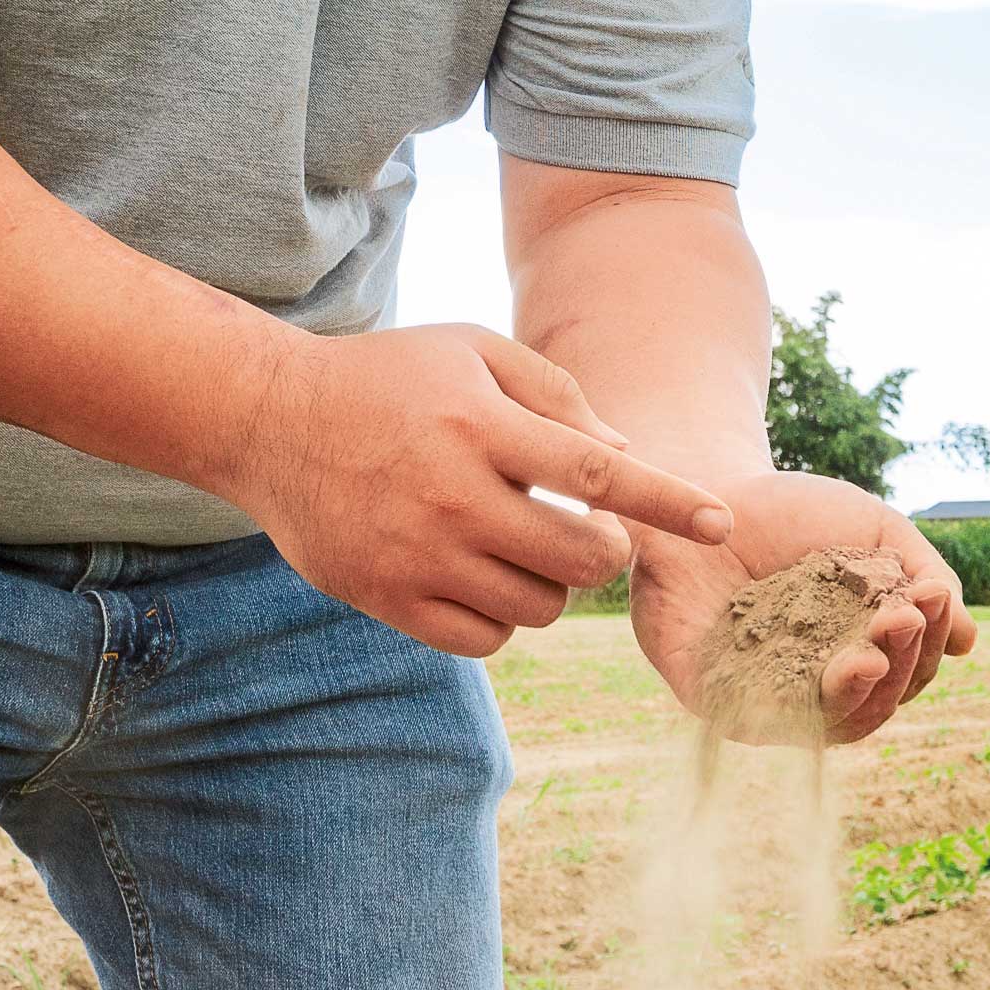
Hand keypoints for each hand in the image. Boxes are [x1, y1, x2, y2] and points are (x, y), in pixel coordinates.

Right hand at [216, 324, 735, 656]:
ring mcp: (419, 555)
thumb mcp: (471, 349)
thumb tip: (626, 461)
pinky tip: (482, 576)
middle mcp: (454, 495)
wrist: (270, 422)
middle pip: (582, 559)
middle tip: (584, 530)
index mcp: (481, 426)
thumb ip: (556, 394)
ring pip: (538, 607)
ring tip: (518, 544)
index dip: (668, 502)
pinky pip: (484, 640)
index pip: (600, 477)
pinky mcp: (388, 599)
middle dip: (604, 549)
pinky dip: (501, 618)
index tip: (719, 521)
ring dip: (550, 584)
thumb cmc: (388, 379)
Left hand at [628, 471, 976, 744]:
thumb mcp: (877, 533)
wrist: (708, 488)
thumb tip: (967, 641)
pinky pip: (752, 721)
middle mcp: (815, 688)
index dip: (926, 641)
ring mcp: (764, 698)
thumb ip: (924, 576)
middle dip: (898, 666)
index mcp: (860, 656)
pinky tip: (820, 675)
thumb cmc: (798, 513)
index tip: (932, 594)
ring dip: (858, 694)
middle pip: (873, 704)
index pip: (905, 671)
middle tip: (905, 619)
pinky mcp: (709, 696)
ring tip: (874, 654)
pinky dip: (790, 708)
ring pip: (824, 722)